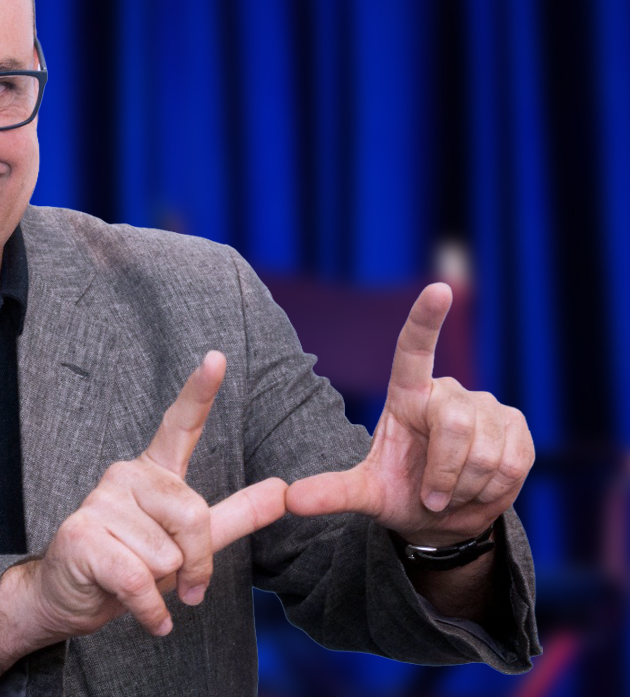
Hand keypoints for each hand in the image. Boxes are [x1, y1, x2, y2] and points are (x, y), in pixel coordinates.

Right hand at [0, 351, 287, 670]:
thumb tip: (285, 489)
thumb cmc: (130, 563)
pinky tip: (146, 616)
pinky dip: (150, 611)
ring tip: (137, 585)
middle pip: (193, 516)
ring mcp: (100, 503)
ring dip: (162, 589)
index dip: (199, 391)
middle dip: (194, 563)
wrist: (69, 598)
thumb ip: (236, 515)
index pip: (179, 425)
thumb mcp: (190, 541)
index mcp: (154, 472)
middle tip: (175, 581)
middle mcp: (126, 476)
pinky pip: (139, 581)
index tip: (217, 357)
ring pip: (167, 555)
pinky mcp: (82, 536)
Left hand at [286, 283, 533, 546]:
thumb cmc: (400, 493)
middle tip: (432, 497)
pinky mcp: (517, 426)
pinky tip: (480, 490)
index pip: (413, 349)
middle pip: (453, 424)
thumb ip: (332, 492)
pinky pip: (512, 463)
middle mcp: (447, 391)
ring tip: (452, 493)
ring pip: (484, 450)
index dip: (426, 320)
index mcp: (406, 395)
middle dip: (444, 474)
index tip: (438, 289)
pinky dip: (492, 490)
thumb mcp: (365, 493)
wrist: (443, 519)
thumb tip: (291, 499)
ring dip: (466, 487)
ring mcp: (486, 406)